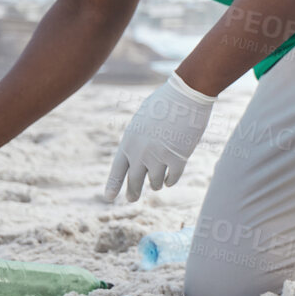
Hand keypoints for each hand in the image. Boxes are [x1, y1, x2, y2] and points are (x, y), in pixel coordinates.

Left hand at [105, 73, 215, 201]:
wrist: (185, 96)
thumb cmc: (164, 104)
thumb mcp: (142, 122)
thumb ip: (137, 141)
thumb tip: (139, 160)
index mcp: (129, 142)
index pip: (117, 169)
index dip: (113, 184)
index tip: (109, 197)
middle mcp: (141, 153)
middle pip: (134, 181)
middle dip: (133, 192)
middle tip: (132, 199)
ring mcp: (159, 157)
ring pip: (154, 183)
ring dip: (156, 184)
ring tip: (157, 184)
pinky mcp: (178, 159)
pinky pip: (171, 178)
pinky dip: (170, 180)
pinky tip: (169, 180)